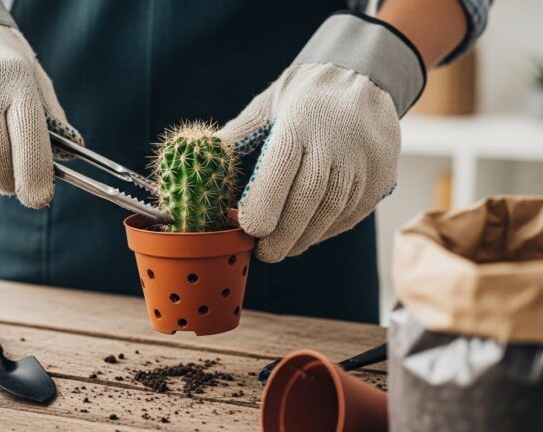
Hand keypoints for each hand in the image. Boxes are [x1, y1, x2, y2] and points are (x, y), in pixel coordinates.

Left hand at [218, 13, 424, 261]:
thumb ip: (238, 134)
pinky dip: (327, 230)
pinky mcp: (381, 177)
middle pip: (306, 201)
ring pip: (331, 213)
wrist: (366, 76)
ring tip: (284, 248)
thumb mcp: (269, 104)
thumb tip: (203, 158)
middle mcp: (336, 142)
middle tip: (264, 253)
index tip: (248, 228)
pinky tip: (310, 234)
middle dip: (282, 235)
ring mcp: (363, 161)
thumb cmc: (306, 96)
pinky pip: (351, 214)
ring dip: (304, 238)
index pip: (280, 172)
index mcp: (300, 122)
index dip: (263, 207)